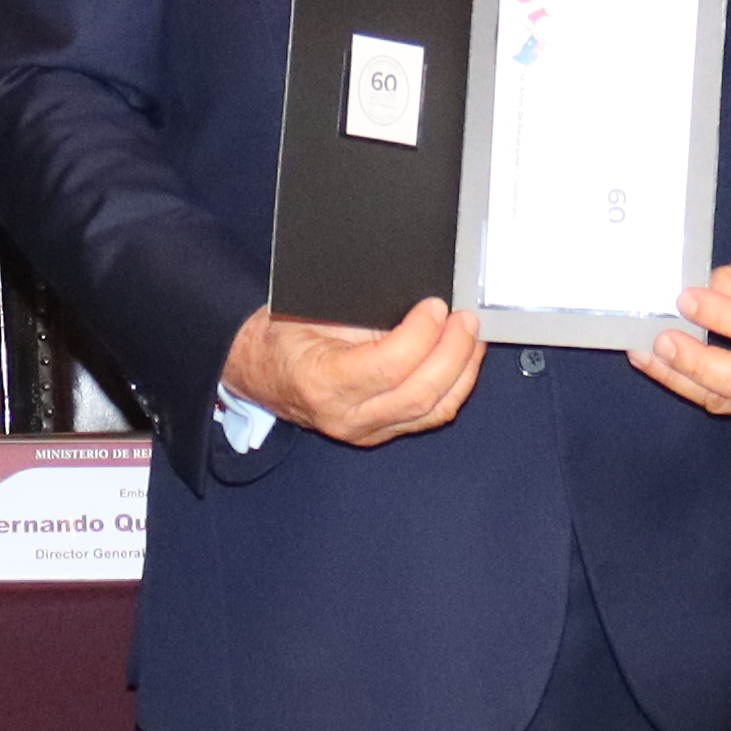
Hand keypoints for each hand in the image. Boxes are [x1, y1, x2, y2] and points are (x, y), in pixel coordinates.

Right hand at [225, 296, 485, 446]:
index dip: (421, 335)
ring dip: (462, 371)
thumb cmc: (280, 337)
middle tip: (465, 318)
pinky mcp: (381, 432)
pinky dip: (455, 385)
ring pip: (433, 410)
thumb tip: (418, 298)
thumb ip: (363, 310)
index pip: (388, 367)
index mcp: (322, 382)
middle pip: (420, 393)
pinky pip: (430, 416)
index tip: (435, 306)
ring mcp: (366, 430)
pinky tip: (462, 359)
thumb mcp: (310, 311)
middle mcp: (346, 416)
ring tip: (472, 336)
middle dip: (453, 352)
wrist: (258, 372)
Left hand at [638, 254, 730, 421]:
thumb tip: (700, 293)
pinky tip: (662, 366)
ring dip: (681, 379)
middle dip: (697, 362)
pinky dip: (687, 385)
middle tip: (662, 340)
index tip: (685, 300)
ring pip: (728, 400)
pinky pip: (723, 405)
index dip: (721, 315)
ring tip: (646, 354)